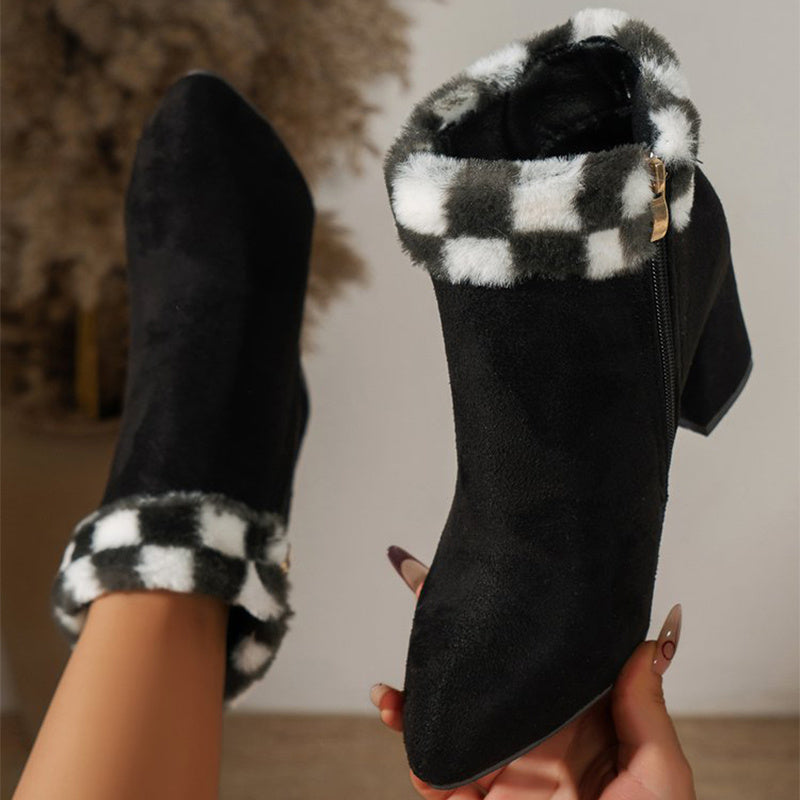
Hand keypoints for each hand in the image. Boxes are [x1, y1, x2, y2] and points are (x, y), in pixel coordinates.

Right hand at [371, 546, 694, 799]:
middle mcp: (533, 742)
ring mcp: (501, 773)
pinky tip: (397, 711)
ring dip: (416, 692)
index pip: (540, 663)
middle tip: (422, 587)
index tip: (491, 584)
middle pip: (484, 681)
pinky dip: (410, 741)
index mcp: (577, 726)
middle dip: (452, 641)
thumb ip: (645, 710)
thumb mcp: (659, 777)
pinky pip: (433, 769)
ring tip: (395, 674)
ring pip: (449, 718)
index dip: (514, 624)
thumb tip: (658, 636)